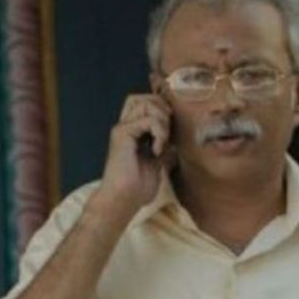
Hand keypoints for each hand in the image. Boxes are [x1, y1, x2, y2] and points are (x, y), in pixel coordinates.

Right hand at [94, 92, 173, 224]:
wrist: (123, 200)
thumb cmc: (137, 189)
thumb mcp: (157, 166)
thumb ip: (164, 152)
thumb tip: (176, 145)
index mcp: (133, 132)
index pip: (146, 103)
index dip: (162, 110)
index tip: (170, 134)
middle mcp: (126, 126)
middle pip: (144, 97)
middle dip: (162, 111)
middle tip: (167, 135)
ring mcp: (122, 128)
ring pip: (146, 103)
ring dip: (162, 121)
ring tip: (162, 143)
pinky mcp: (122, 133)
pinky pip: (148, 120)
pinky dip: (159, 133)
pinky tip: (157, 151)